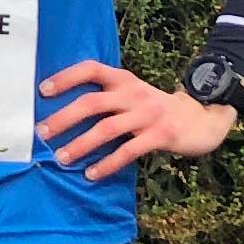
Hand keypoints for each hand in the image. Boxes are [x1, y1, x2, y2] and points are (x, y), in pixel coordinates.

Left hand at [33, 62, 240, 183]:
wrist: (202, 117)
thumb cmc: (155, 109)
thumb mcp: (133, 94)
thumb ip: (107, 98)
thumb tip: (64, 114)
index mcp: (124, 80)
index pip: (91, 69)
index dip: (66, 77)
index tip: (42, 91)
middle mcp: (133, 93)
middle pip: (92, 102)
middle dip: (64, 118)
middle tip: (41, 132)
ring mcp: (147, 114)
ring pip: (106, 128)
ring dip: (81, 144)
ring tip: (61, 157)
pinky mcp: (160, 135)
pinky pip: (128, 150)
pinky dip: (108, 164)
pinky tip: (92, 174)